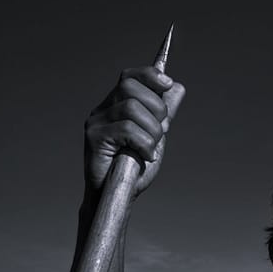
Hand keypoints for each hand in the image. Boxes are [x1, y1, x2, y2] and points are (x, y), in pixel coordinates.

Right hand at [84, 65, 185, 196]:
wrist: (117, 196)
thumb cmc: (133, 169)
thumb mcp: (155, 137)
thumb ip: (164, 113)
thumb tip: (177, 87)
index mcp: (116, 106)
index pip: (130, 76)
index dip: (150, 75)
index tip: (167, 84)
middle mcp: (103, 110)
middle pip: (131, 87)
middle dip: (156, 108)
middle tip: (159, 133)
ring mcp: (97, 123)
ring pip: (131, 108)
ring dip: (151, 130)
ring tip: (150, 149)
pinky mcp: (95, 138)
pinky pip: (127, 129)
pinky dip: (144, 143)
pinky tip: (145, 156)